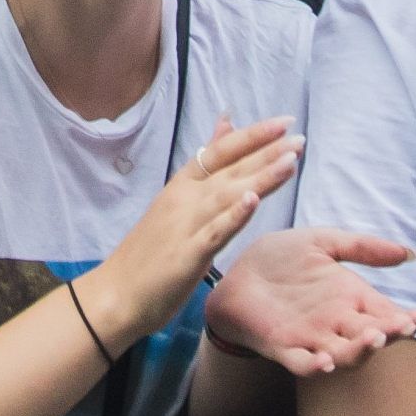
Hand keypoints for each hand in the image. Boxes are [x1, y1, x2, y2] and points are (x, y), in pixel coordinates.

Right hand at [77, 116, 300, 356]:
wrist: (116, 294)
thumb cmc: (149, 251)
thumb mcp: (176, 200)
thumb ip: (206, 165)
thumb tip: (226, 124)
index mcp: (182, 185)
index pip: (220, 151)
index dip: (253, 135)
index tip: (285, 121)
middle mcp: (184, 199)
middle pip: (230, 169)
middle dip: (266, 152)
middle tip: (299, 137)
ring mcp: (185, 225)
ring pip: (227, 195)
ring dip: (259, 177)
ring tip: (290, 161)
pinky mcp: (187, 255)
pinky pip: (214, 233)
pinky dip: (233, 216)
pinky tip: (252, 201)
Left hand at [200, 227, 415, 376]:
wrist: (234, 273)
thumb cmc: (279, 259)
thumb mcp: (322, 242)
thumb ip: (362, 247)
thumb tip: (410, 252)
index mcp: (350, 298)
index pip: (385, 314)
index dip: (404, 318)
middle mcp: (336, 323)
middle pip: (371, 337)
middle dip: (388, 334)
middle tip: (400, 326)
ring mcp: (311, 338)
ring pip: (344, 354)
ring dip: (359, 350)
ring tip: (372, 338)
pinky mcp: (283, 347)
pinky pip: (303, 363)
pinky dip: (315, 366)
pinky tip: (326, 361)